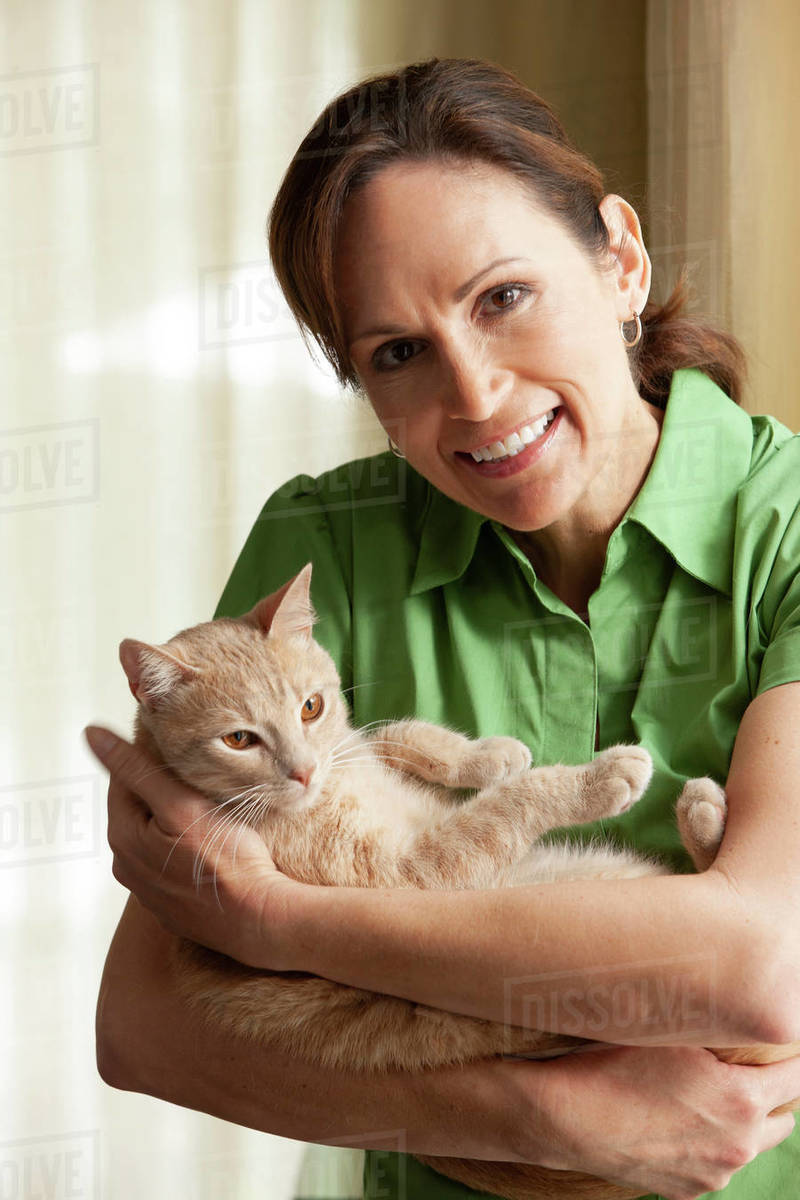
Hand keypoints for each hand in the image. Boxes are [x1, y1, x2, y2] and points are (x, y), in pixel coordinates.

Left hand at [84, 725, 303, 969]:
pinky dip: (186, 846)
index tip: (178, 744)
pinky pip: (173, 861)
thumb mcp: (180, 804)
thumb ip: (137, 769)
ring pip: (157, 835)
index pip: (123, 779)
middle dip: (163, 787)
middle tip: (198, 771)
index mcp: (123, 838)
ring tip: (208, 803)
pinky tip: (212, 842)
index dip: (149, 756)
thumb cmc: (225, 860)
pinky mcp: (175, 905)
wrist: (259, 920)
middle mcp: (128, 867)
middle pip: (140, 808)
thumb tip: (91, 734)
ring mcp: (151, 890)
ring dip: (175, 817)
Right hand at [510, 1042, 798, 1199]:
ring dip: (744, 1120)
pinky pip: (715, 1163)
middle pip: (785, 1119)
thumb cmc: (614, 1065)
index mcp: (742, 1102)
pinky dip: (711, 1143)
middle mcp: (738, 1145)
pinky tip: (682, 1119)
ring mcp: (713, 1173)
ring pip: (750, 1144)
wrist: (566, 1119)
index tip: (781, 1038)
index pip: (797, 1077)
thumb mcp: (673, 1035)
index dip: (794, 1054)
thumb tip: (743, 1012)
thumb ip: (720, 1030)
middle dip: (777, 1092)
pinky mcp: (687, 1190)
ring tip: (712, 1093)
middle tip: (754, 1065)